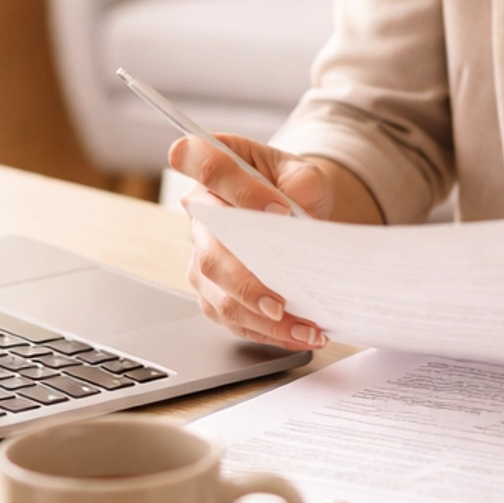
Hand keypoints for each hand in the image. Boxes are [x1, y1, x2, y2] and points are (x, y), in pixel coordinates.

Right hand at [172, 134, 332, 351]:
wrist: (292, 211)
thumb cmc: (291, 187)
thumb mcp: (302, 172)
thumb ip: (301, 183)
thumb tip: (298, 220)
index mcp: (213, 171)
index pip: (208, 167)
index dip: (242, 191)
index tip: (280, 210)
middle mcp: (199, 216)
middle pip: (212, 254)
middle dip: (248, 284)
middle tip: (280, 304)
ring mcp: (201, 258)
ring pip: (220, 296)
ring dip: (262, 320)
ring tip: (304, 329)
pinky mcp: (211, 292)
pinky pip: (232, 319)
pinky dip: (267, 332)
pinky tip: (299, 335)